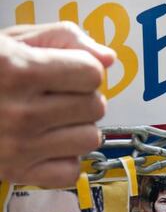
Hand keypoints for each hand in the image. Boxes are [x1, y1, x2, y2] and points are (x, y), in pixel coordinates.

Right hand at [0, 22, 115, 186]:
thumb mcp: (13, 40)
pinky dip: (66, 160)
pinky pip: (71, 172)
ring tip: (56, 120)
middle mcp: (20, 112)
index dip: (84, 69)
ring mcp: (19, 147)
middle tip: (60, 96)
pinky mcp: (17, 173)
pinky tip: (49, 145)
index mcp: (18, 70)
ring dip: (79, 128)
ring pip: (90, 139)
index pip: (92, 74)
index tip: (71, 70)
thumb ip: (63, 38)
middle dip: (84, 97)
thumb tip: (107, 58)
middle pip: (96, 106)